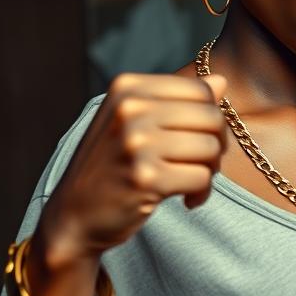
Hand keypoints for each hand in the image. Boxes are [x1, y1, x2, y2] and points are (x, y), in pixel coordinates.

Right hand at [38, 72, 228, 264]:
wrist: (74, 214)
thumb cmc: (113, 166)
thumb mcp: (135, 123)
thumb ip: (177, 100)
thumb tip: (221, 81)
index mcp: (128, 87)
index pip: (201, 90)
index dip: (212, 117)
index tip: (199, 138)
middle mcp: (130, 109)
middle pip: (211, 117)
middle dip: (216, 145)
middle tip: (201, 164)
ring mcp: (136, 143)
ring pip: (211, 148)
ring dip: (210, 171)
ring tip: (190, 182)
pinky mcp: (146, 178)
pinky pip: (202, 178)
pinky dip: (201, 193)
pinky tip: (185, 199)